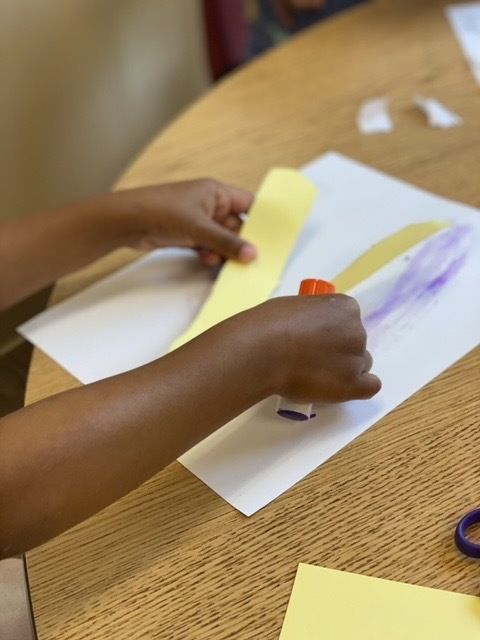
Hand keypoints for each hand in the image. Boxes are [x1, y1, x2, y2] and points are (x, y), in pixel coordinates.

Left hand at [106, 179, 256, 265]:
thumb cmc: (160, 210)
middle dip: (241, 242)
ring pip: (221, 239)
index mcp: (216, 192)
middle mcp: (209, 205)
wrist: (126, 221)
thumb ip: (227, 242)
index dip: (262, 218)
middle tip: (251, 258)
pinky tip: (206, 260)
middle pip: (236, 226)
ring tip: (222, 261)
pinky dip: (209, 255)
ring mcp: (197, 220)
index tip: (274, 235)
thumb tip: (252, 254)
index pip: (248, 204)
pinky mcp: (187, 234)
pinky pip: (207, 246)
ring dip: (223, 251)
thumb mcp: (199, 228)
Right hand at [226, 294, 380, 402]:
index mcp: (346, 307)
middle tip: (312, 358)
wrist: (263, 350)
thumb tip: (312, 329)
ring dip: (344, 370)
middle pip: (355, 343)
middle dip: (338, 351)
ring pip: (360, 365)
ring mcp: (356, 358)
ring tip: (317, 376)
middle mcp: (357, 330)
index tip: (316, 338)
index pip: (348, 320)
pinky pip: (369, 387)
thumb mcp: (296, 306)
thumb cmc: (271, 323)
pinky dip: (357, 388)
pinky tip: (340, 389)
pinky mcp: (352, 385)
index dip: (332, 331)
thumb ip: (313, 317)